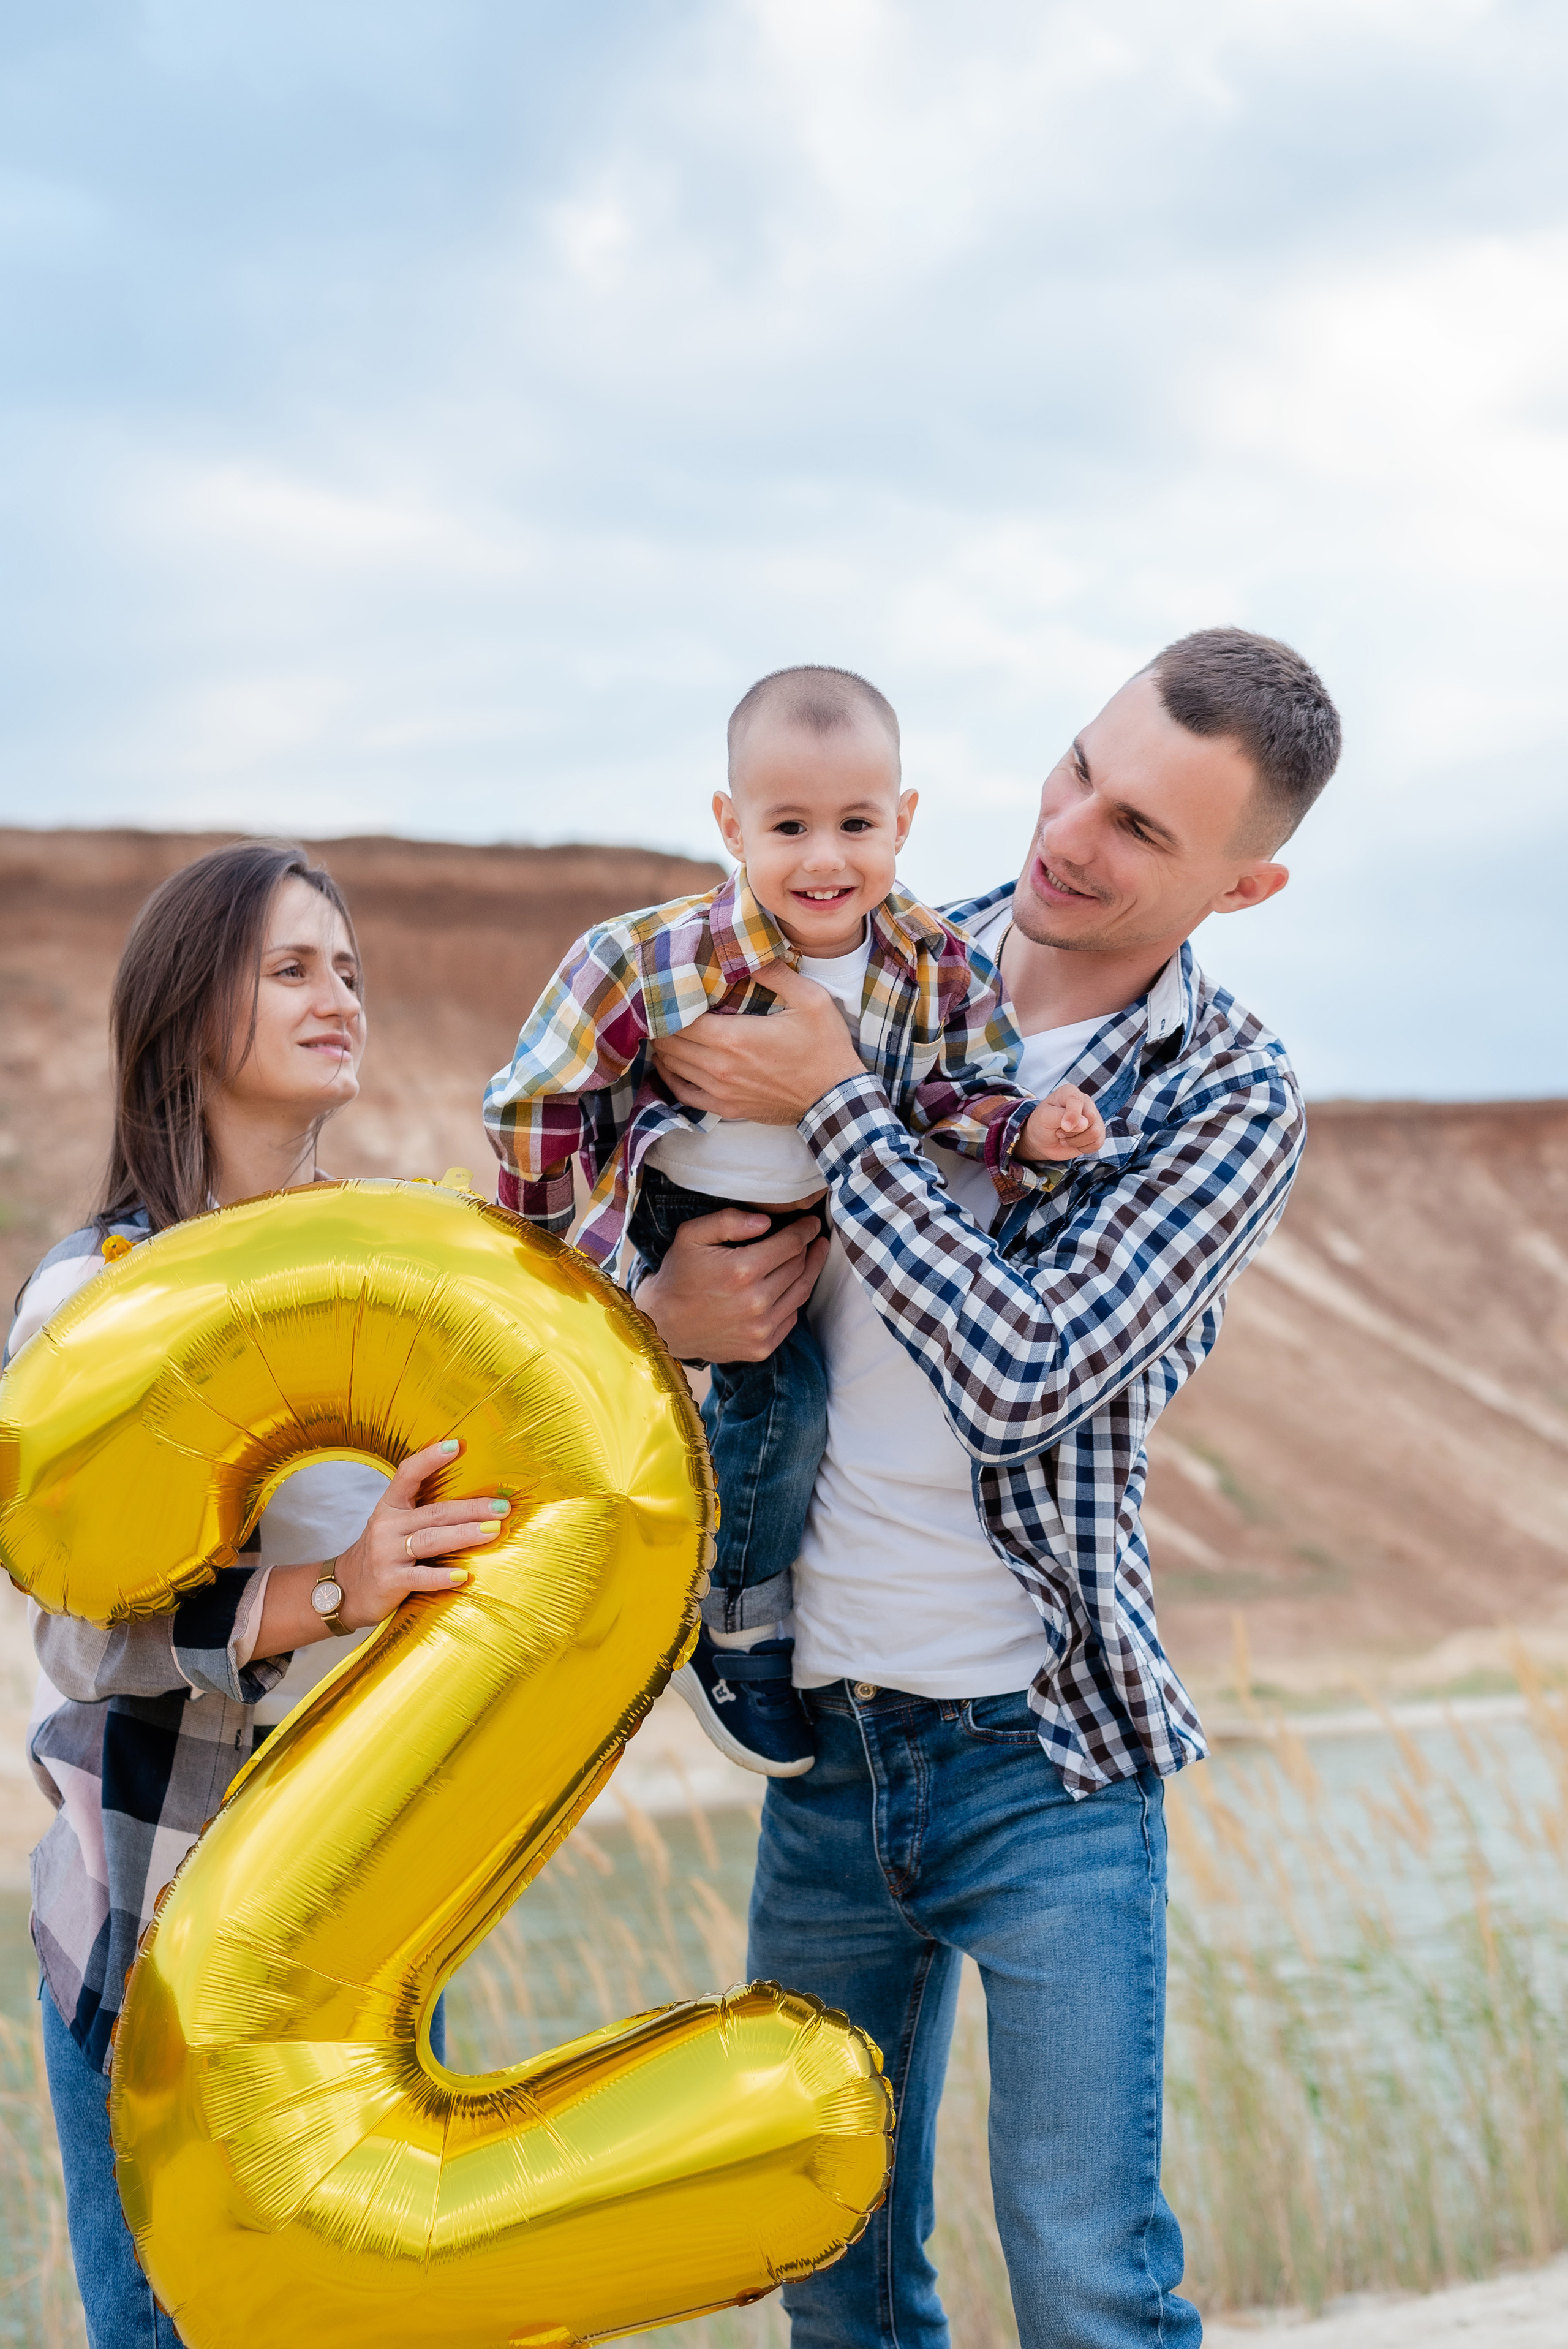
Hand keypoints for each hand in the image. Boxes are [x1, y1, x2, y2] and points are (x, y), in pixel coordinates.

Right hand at [253, 1438, 509, 1657]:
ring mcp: (386, 1554)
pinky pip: (419, 1578)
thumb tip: (476, 1498)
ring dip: (464, 1535)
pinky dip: (441, 1577)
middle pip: (434, 1512)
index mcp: (390, 1507)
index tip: (456, 1446)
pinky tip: (464, 1576)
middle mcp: (387, 1526)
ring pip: (430, 1540)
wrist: (345, 1590)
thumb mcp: (394, 1524)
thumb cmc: (382, 1551)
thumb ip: (423, 1510)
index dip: (429, 1459)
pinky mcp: (389, 1581)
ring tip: (493, 1531)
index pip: (407, 1475)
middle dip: (471, 1508)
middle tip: (502, 1507)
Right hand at [638, 1206, 830, 1363]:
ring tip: (814, 1255)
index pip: (791, 1244)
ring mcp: (760, 1329)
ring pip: (801, 1292)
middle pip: (799, 1267)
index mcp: (742, 1270)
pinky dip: (795, 1299)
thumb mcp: (692, 1235)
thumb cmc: (678, 1275)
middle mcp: (756, 1302)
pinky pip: (791, 1317)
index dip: (806, 1230)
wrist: (663, 1324)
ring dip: (810, 1271)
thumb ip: (729, 1220)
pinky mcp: (761, 1348)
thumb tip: (767, 1221)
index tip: (812, 1222)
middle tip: (814, 1236)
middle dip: (809, 1248)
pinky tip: (791, 1285)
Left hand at [650, 961, 863, 1124]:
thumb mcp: (810, 1000)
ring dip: (665, 1046)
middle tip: (664, 1005)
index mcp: (733, 1037)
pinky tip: (671, 1064)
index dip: (669, 1002)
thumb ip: (776, 973)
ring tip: (666, 1028)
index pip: (680, 1017)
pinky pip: (683, 1094)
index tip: (668, 987)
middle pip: (670, 1041)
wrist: (835, 1098)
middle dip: (662, 1022)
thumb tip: (749, 950)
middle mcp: (719, 1065)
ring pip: (672, 1065)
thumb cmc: (825, 1047)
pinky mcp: (726, 1107)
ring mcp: (720, 1089)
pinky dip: (671, 1077)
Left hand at [1018, 1085, 1105, 1163]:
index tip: (1064, 1127)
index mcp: (1070, 1092)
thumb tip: (1084, 1123)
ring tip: (1064, 1137)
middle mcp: (1085, 1103)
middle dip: (1072, 1130)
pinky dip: (1083, 1148)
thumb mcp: (1044, 1117)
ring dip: (1076, 1141)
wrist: (1042, 1140)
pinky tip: (1074, 1143)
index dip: (1072, 1115)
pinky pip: (1097, 1143)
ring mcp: (1094, 1118)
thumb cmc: (1042, 1124)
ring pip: (1095, 1132)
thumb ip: (1061, 1116)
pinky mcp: (1098, 1134)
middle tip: (1059, 1131)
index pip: (1077, 1100)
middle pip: (1091, 1117)